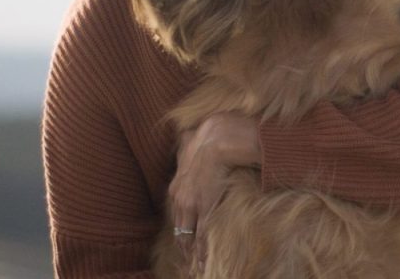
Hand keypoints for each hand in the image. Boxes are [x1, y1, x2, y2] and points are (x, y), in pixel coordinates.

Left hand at [169, 112, 260, 275]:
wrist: (221, 138)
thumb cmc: (213, 134)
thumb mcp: (193, 138)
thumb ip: (188, 142)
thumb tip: (186, 134)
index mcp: (178, 183)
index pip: (180, 212)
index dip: (185, 227)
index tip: (188, 239)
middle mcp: (180, 197)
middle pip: (181, 228)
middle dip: (186, 245)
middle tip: (190, 261)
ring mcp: (192, 205)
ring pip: (190, 235)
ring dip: (195, 253)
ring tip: (198, 267)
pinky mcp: (206, 209)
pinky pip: (203, 236)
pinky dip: (203, 251)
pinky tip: (204, 263)